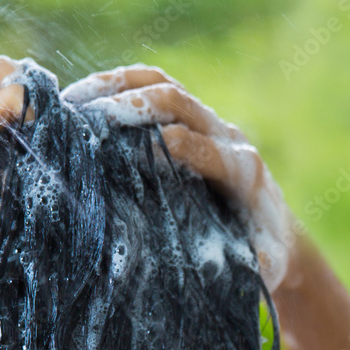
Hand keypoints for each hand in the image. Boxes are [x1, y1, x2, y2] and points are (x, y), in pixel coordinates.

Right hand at [63, 65, 294, 292]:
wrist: (275, 228)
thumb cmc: (264, 251)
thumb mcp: (266, 262)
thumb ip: (258, 261)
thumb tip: (248, 264)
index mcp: (241, 171)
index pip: (211, 149)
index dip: (184, 145)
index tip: (146, 146)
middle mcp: (226, 137)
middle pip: (181, 103)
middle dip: (137, 105)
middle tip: (92, 116)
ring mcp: (206, 123)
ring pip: (163, 85)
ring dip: (118, 86)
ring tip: (74, 100)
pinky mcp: (189, 119)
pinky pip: (153, 88)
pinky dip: (118, 87)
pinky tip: (82, 100)